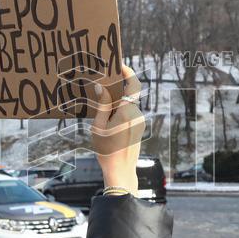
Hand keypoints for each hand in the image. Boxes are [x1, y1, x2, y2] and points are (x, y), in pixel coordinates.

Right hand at [91, 65, 144, 192]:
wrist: (120, 171)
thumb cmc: (107, 150)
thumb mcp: (99, 126)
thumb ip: (102, 105)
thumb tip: (101, 87)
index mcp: (127, 112)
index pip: (133, 86)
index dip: (129, 73)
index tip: (120, 66)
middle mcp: (137, 115)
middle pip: (128, 96)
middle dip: (116, 91)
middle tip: (101, 87)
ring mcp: (140, 122)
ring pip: (128, 106)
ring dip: (116, 104)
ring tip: (100, 108)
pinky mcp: (139, 129)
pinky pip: (129, 115)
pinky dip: (120, 113)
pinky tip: (107, 121)